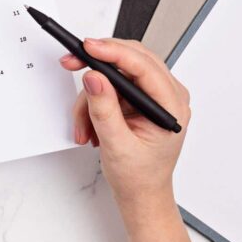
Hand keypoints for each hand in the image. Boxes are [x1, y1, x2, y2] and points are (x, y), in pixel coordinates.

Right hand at [60, 38, 190, 209]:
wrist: (141, 194)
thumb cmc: (139, 177)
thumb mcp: (117, 144)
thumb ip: (104, 109)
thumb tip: (94, 77)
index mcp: (171, 105)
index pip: (143, 65)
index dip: (113, 52)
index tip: (88, 47)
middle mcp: (166, 95)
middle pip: (129, 59)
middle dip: (97, 65)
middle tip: (70, 64)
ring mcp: (151, 96)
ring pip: (114, 73)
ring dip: (91, 97)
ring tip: (84, 127)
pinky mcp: (137, 99)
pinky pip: (110, 86)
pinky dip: (94, 102)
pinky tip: (91, 126)